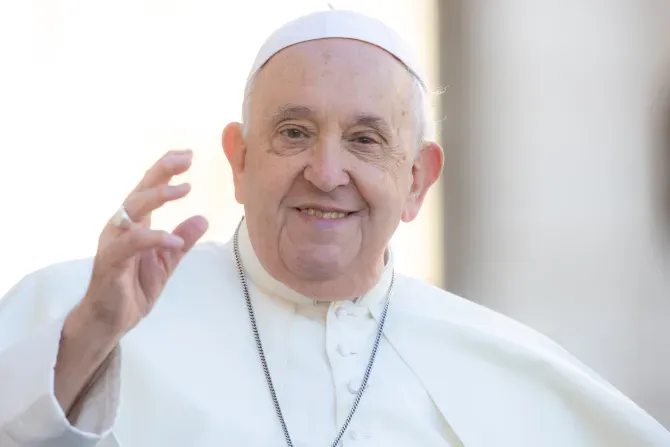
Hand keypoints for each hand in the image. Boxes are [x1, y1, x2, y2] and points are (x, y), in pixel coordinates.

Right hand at [71, 149, 208, 338]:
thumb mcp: (166, 263)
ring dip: (158, 197)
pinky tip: (174, 239)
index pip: (148, 189)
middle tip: (187, 159)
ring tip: (184, 189)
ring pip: (132, 210)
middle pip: (140, 191)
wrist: (110, 320)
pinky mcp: (111, 262)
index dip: (165, 170)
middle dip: (162, 172)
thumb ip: (182, 241)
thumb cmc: (133, 288)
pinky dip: (153, 238)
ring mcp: (114, 243)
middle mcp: (121, 227)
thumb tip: (202, 218)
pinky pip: (131, 244)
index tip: (187, 155)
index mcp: (134, 224)